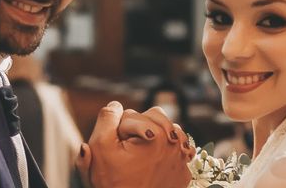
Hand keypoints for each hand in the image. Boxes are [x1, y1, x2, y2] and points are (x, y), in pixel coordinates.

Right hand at [76, 101, 194, 187]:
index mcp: (155, 134)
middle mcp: (175, 143)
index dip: (117, 130)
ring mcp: (182, 157)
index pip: (129, 115)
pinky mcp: (185, 170)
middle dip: (137, 128)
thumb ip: (106, 119)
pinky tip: (152, 159)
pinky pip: (177, 147)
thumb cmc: (114, 184)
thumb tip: (116, 104)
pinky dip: (165, 148)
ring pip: (166, 129)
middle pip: (152, 116)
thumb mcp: (100, 148)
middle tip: (127, 149)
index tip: (116, 148)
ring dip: (153, 134)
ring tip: (140, 151)